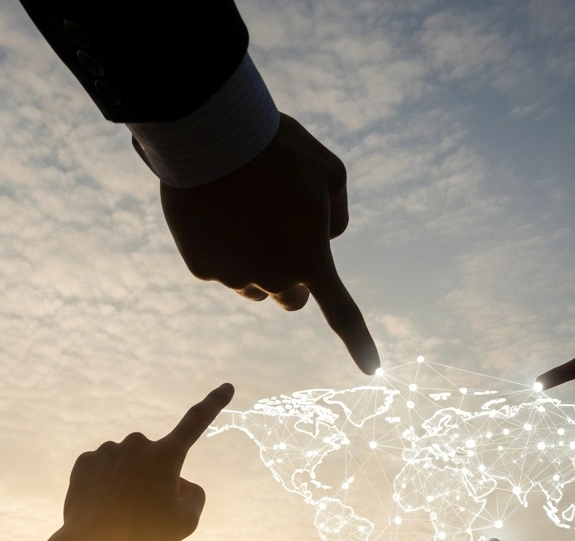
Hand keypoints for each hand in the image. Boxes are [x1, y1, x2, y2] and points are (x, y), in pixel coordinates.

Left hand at [37, 383, 233, 540]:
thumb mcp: (185, 524)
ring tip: (121, 513)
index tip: (227, 386)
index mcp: (165, 455)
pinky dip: (106, 485)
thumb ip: (195, 498)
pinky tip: (103, 506)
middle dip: (157, 478)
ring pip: (129, 465)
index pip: (196, 422)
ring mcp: (108, 450)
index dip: (214, 404)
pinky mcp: (85, 461)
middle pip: (157, 460)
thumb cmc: (142, 535)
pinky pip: (105, 470)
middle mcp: (137, 444)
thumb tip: (182, 483)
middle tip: (146, 511)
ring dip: (129, 482)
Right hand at [159, 113, 378, 373]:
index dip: (360, 343)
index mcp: (311, 259)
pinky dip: (222, 247)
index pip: (342, 313)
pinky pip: (219, 266)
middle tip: (282, 238)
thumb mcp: (329, 171)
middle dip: (292, 280)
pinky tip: (218, 212)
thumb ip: (336, 212)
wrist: (212, 137)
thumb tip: (326, 236)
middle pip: (290, 298)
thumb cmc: (278, 149)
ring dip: (256, 262)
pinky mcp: (201, 267)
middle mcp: (274, 279)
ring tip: (245, 213)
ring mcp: (234, 277)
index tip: (372, 368)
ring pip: (253, 284)